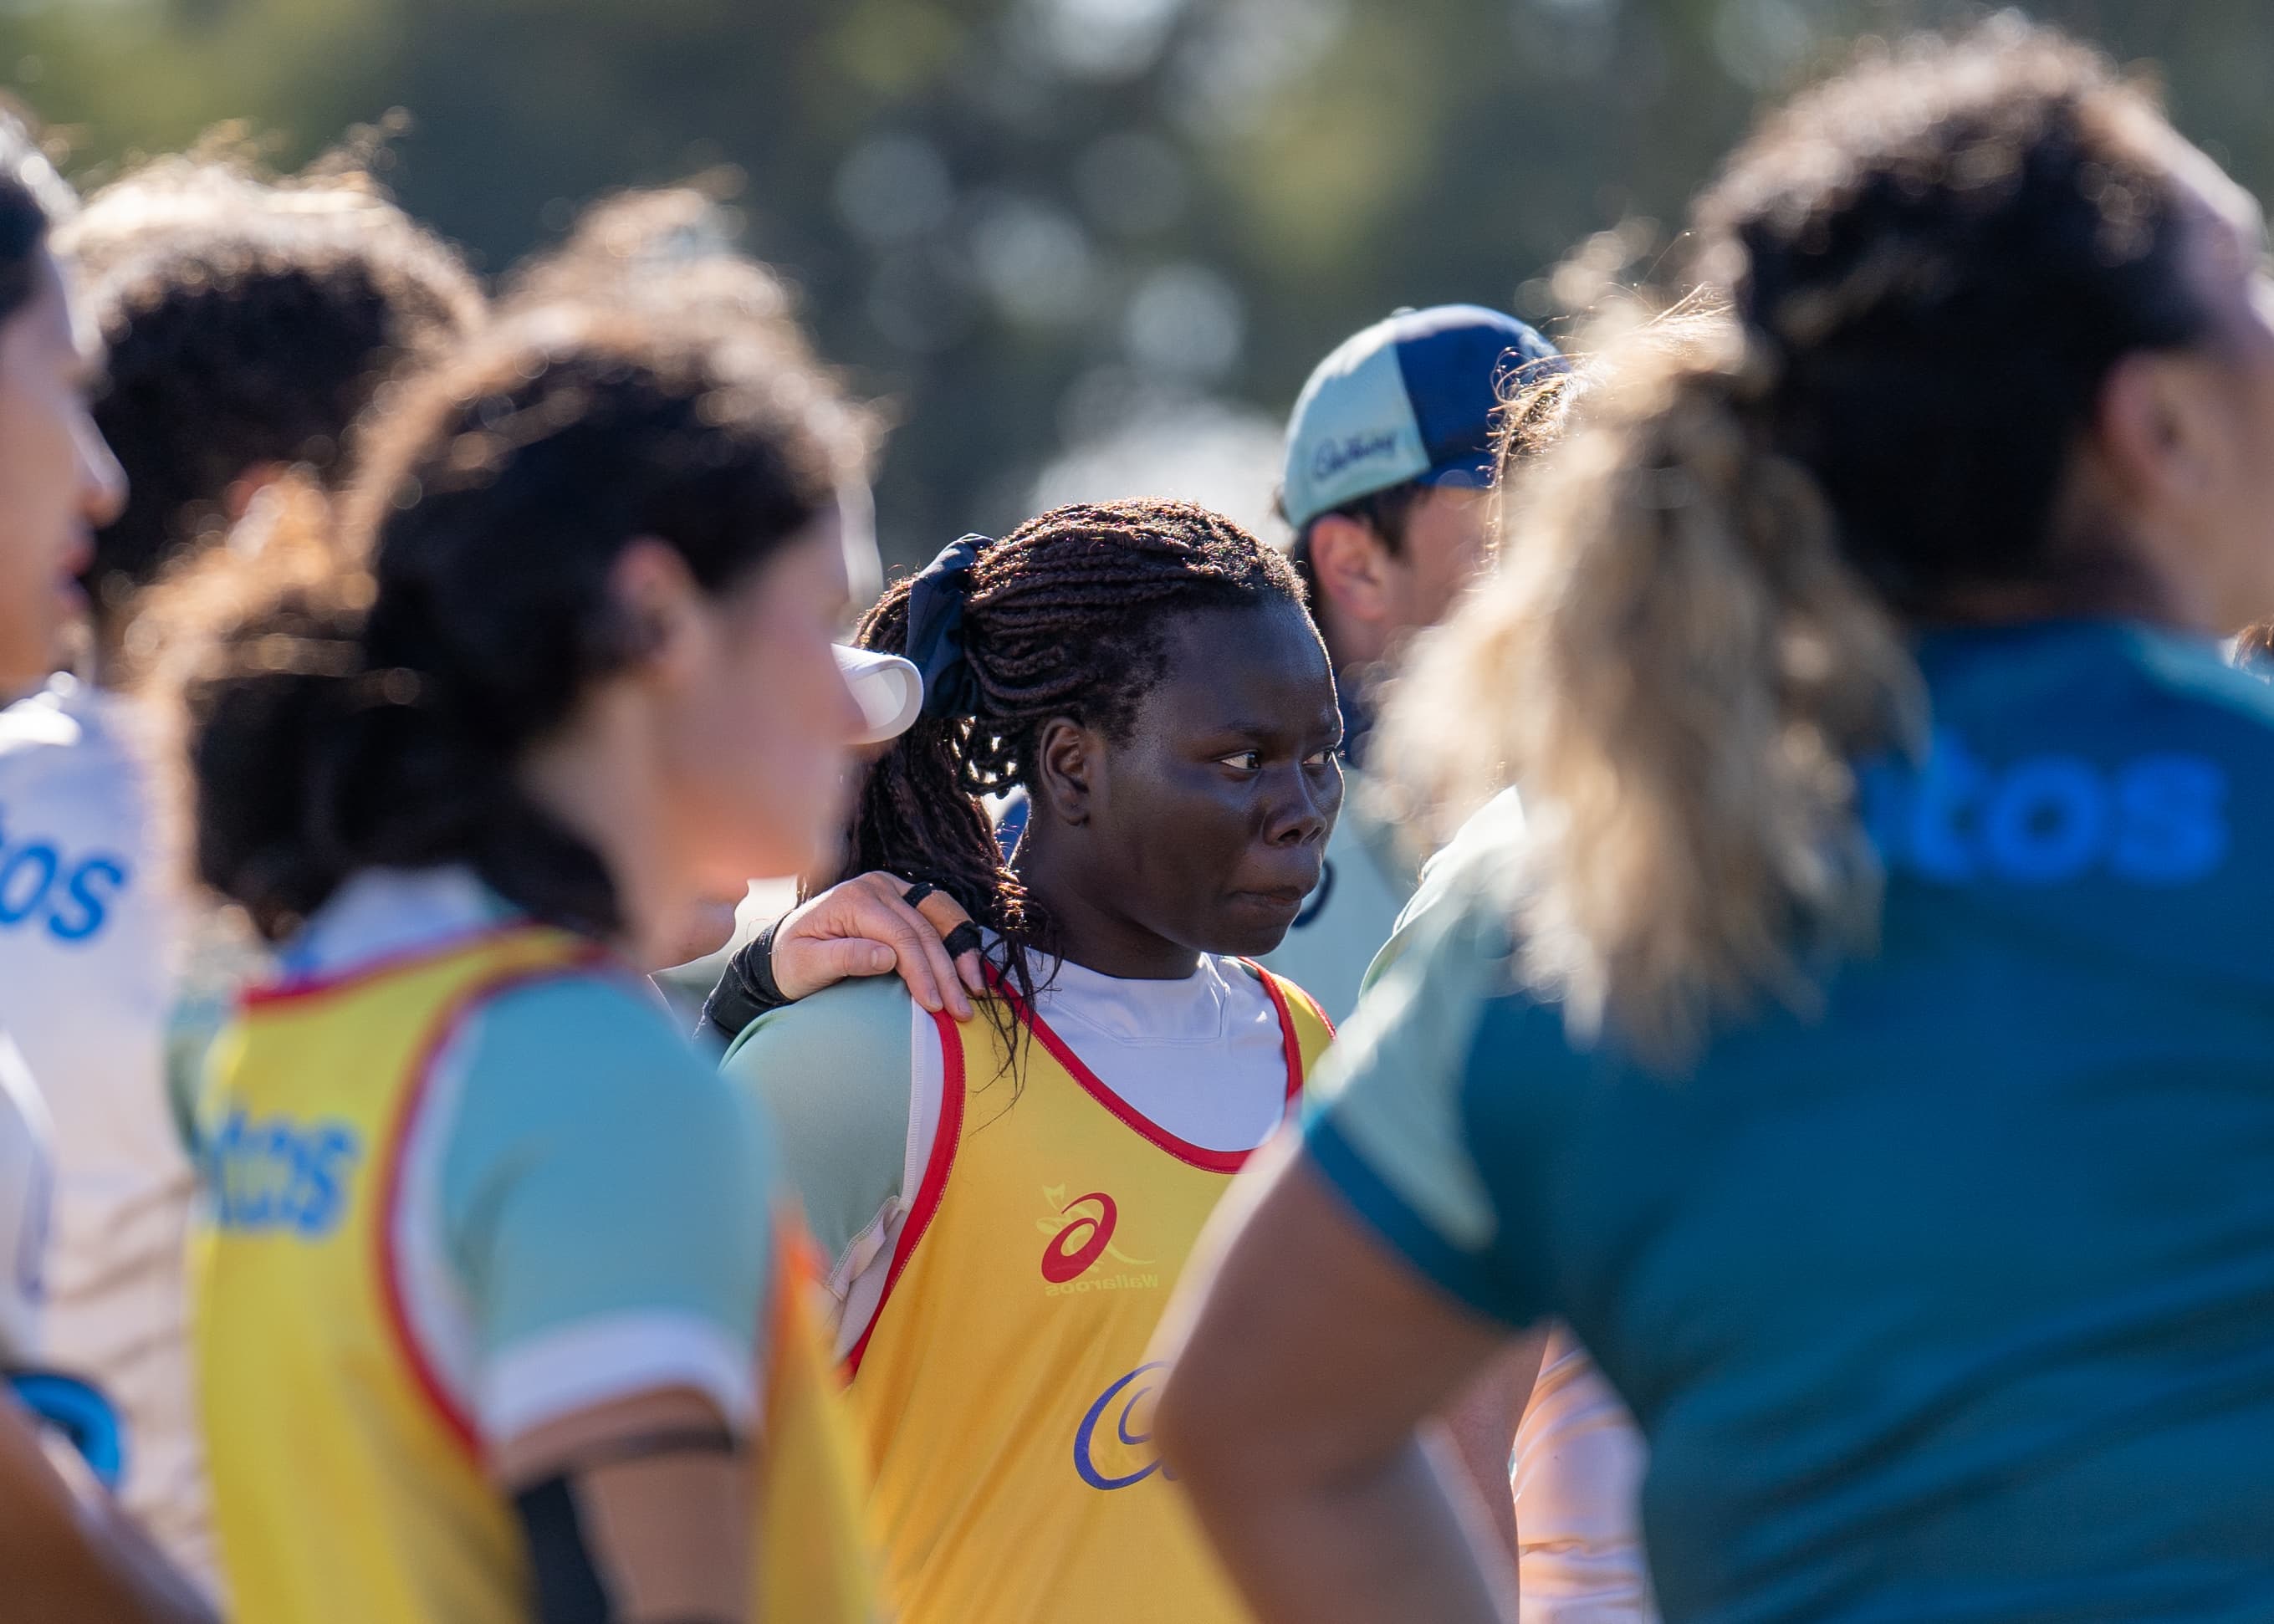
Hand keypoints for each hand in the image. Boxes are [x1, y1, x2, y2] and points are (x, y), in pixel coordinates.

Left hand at [771, 871, 984, 1019]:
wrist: (786, 948)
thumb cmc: (793, 961)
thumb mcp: (806, 965)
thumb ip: (844, 958)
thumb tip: (888, 957)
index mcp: (854, 899)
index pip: (901, 936)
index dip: (921, 972)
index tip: (934, 1006)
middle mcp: (877, 886)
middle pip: (925, 928)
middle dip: (947, 971)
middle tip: (961, 1010)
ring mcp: (893, 888)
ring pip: (940, 916)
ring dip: (962, 952)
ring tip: (975, 988)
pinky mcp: (904, 897)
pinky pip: (939, 914)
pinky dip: (957, 940)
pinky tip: (967, 968)